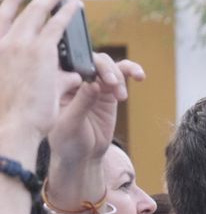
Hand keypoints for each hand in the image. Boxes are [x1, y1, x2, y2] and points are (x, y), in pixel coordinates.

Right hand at [0, 0, 80, 152]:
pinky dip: (67, 13)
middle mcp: (3, 41)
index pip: (2, 17)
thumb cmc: (16, 114)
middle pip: (22, 9)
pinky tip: (77, 6)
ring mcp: (20, 44)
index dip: (12, 1)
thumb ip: (51, 77)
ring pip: (40, 11)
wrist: (13, 124)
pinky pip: (57, 25)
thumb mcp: (22, 87)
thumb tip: (75, 76)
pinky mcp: (41, 51)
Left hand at [47, 50, 144, 206]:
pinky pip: (122, 74)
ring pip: (108, 65)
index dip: (80, 58)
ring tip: (121, 95)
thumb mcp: (70, 123)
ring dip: (118, 75)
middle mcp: (75, 78)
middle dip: (104, 69)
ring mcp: (94, 83)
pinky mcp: (110, 91)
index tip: (90, 72)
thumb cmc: (67, 140)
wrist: (83, 155)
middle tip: (111, 84)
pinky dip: (131, 71)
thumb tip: (92, 83)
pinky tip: (139, 76)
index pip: (68, 60)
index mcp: (58, 82)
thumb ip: (81, 103)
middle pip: (91, 60)